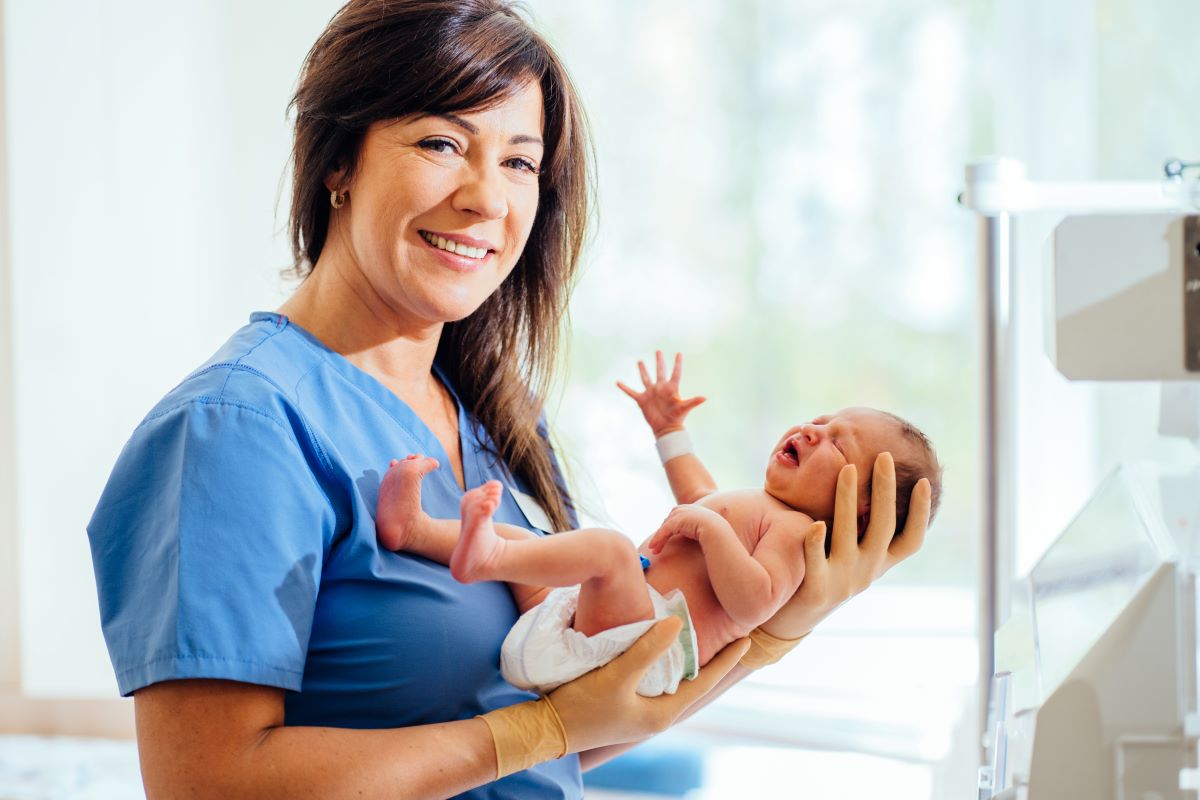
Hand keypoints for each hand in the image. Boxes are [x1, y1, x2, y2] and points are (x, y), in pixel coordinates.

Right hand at [549, 617, 749, 752]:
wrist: (544, 728)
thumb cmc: (582, 706)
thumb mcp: (617, 675)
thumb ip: (647, 649)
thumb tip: (677, 624)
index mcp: (661, 714)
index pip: (704, 683)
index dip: (725, 661)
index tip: (746, 640)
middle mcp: (655, 715)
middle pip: (693, 683)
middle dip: (711, 660)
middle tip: (730, 635)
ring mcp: (639, 711)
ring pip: (673, 682)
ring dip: (687, 661)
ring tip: (700, 638)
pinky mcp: (624, 704)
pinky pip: (655, 680)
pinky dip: (664, 663)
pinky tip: (660, 648)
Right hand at [617, 351, 705, 436]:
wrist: (665, 428)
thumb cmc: (676, 418)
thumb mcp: (684, 408)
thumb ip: (693, 401)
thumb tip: (704, 397)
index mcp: (671, 388)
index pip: (675, 373)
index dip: (677, 363)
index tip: (679, 353)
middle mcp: (660, 388)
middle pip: (660, 371)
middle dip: (659, 361)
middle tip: (658, 351)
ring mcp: (651, 393)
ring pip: (646, 378)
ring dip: (643, 370)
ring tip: (640, 361)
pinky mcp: (642, 400)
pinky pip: (631, 392)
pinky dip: (624, 388)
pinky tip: (617, 382)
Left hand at [646, 504, 722, 552]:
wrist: (717, 530)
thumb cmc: (715, 532)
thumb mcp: (705, 528)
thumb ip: (698, 530)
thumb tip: (698, 538)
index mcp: (691, 509)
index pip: (676, 518)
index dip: (669, 529)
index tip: (665, 539)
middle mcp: (684, 509)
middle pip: (668, 522)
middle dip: (662, 533)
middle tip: (656, 545)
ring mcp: (679, 514)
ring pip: (665, 527)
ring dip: (658, 539)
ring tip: (654, 550)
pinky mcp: (676, 521)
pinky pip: (664, 531)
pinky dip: (658, 539)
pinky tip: (653, 548)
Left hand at [760, 451, 930, 639]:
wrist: (788, 619)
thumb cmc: (817, 572)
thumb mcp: (847, 553)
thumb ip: (857, 528)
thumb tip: (861, 478)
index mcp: (878, 564)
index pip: (911, 540)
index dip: (921, 513)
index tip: (925, 482)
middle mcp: (866, 573)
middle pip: (883, 527)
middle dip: (885, 490)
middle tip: (883, 456)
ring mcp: (843, 582)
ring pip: (850, 536)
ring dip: (849, 500)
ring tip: (848, 470)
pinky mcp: (817, 591)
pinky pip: (817, 563)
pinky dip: (816, 543)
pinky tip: (815, 523)